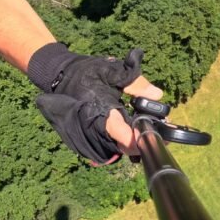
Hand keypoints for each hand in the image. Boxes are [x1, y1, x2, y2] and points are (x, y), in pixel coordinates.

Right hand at [30, 45, 164, 163]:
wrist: (60, 75)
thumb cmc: (87, 72)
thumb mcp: (113, 72)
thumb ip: (136, 83)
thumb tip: (158, 94)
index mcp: (102, 115)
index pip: (125, 138)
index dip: (142, 139)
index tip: (157, 133)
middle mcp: (94, 132)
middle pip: (124, 147)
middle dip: (141, 140)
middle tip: (159, 128)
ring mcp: (88, 138)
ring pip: (116, 148)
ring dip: (131, 140)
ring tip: (145, 124)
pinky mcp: (85, 140)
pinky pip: (107, 144)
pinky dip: (120, 138)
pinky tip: (129, 125)